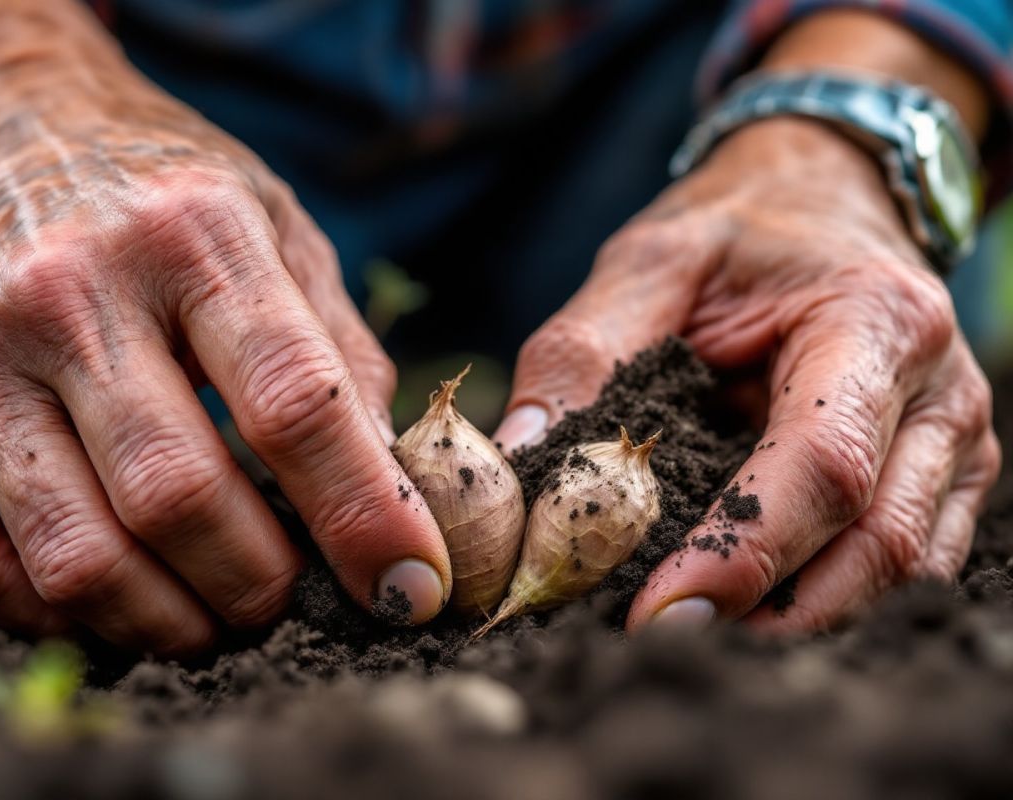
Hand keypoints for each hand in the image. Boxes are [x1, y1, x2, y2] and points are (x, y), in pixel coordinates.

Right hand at [0, 36, 449, 652]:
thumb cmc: (150, 187)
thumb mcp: (270, 221)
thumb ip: (338, 347)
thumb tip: (395, 485)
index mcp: (192, 234)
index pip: (295, 405)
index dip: (366, 515)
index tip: (411, 588)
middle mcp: (70, 290)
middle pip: (181, 498)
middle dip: (259, 588)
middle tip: (288, 601)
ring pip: (80, 556)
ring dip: (169, 623)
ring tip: (210, 617)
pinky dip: (62, 619)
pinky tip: (114, 597)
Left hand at [494, 118, 1000, 632]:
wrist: (826, 198)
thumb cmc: (739, 230)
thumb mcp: (652, 260)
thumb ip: (583, 349)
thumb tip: (524, 454)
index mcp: (872, 322)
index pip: (822, 467)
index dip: (742, 553)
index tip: (656, 614)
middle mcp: (936, 392)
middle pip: (876, 542)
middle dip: (770, 611)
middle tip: (659, 647)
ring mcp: (952, 442)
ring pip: (901, 571)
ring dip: (801, 620)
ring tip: (695, 639)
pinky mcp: (943, 475)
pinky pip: (906, 565)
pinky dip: (829, 600)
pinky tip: (751, 612)